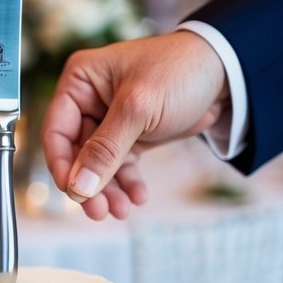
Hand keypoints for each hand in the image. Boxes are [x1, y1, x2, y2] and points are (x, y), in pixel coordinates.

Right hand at [41, 31, 228, 219]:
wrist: (226, 71)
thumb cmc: (179, 71)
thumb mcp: (138, 109)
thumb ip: (106, 149)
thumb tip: (78, 186)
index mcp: (80, 81)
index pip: (56, 130)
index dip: (62, 165)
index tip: (74, 193)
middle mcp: (90, 100)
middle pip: (77, 153)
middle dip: (89, 183)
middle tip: (99, 211)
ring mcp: (110, 119)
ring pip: (98, 164)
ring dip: (108, 189)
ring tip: (122, 210)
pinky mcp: (131, 134)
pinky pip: (121, 165)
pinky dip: (127, 183)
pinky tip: (137, 196)